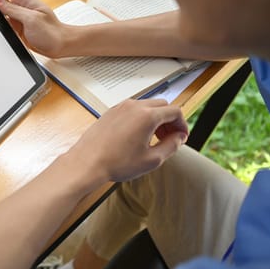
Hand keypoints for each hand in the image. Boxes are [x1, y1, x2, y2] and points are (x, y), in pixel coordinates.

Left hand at [64, 99, 188, 191]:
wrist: (87, 163)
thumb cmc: (116, 163)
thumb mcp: (152, 159)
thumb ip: (171, 146)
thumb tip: (179, 137)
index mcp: (147, 115)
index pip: (175, 111)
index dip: (182, 125)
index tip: (181, 137)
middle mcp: (134, 106)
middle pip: (162, 105)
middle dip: (170, 120)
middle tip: (169, 138)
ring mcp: (120, 107)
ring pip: (146, 106)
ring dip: (155, 118)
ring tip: (153, 138)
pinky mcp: (110, 112)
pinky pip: (132, 109)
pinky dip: (140, 118)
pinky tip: (136, 136)